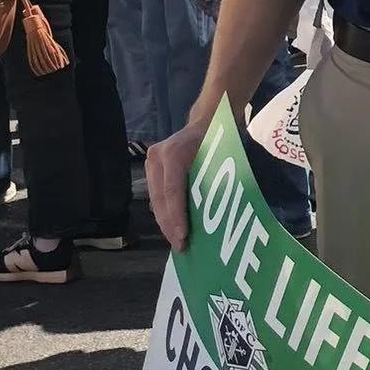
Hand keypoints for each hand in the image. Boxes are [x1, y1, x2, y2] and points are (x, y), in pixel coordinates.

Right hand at [146, 121, 209, 252]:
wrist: (203, 122)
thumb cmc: (215, 140)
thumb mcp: (218, 157)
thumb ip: (212, 182)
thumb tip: (214, 217)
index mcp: (173, 153)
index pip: (172, 191)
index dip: (176, 216)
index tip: (183, 237)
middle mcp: (157, 157)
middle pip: (161, 198)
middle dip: (170, 225)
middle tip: (180, 247)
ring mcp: (151, 163)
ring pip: (156, 200)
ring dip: (165, 223)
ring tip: (177, 242)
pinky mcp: (151, 169)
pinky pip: (157, 196)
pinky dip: (165, 213)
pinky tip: (173, 228)